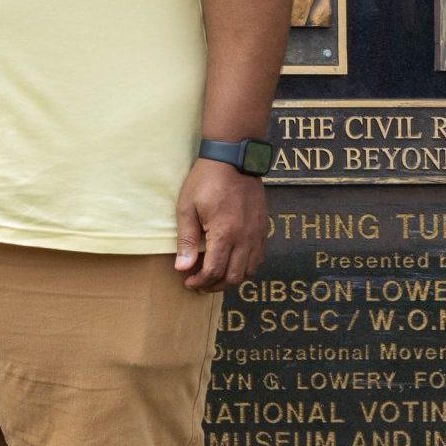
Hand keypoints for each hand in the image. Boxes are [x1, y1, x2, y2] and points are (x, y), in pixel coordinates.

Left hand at [174, 158, 266, 291]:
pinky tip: (230, 261)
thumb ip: (186, 240)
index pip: (214, 271)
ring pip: (250, 270)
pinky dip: (245, 266)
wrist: (233, 160)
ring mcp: (257, 234)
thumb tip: (182, 268)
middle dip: (215, 285)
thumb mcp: (187, 208)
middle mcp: (245, 238)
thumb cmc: (206, 182)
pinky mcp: (263, 228)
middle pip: (234, 277)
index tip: (187, 282)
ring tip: (214, 275)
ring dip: (231, 278)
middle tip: (199, 283)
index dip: (200, 282)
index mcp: (225, 234)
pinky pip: (258, 257)